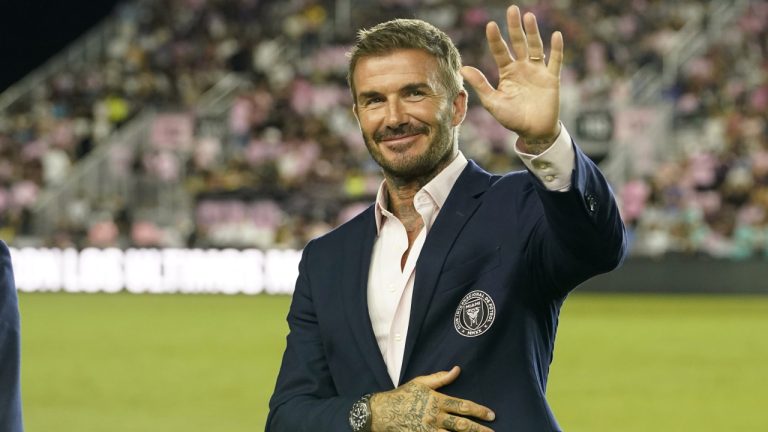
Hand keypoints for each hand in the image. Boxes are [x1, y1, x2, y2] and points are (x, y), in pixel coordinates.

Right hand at [370, 366, 494, 431]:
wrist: (381, 412)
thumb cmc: (402, 396)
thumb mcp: (421, 382)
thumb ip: (441, 378)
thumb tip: (457, 369)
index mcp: (436, 401)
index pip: (462, 406)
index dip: (479, 410)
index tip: (491, 415)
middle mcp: (434, 417)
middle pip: (461, 425)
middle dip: (479, 430)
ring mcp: (428, 430)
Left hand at [461, 5, 562, 149]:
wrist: (532, 131)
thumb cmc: (511, 117)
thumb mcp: (493, 102)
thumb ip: (481, 84)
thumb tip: (463, 68)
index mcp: (507, 72)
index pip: (500, 51)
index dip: (496, 39)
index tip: (490, 25)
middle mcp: (522, 67)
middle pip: (518, 43)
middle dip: (515, 27)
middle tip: (512, 9)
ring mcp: (538, 71)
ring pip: (536, 47)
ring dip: (533, 32)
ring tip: (528, 17)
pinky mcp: (551, 78)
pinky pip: (555, 61)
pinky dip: (556, 49)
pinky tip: (555, 35)